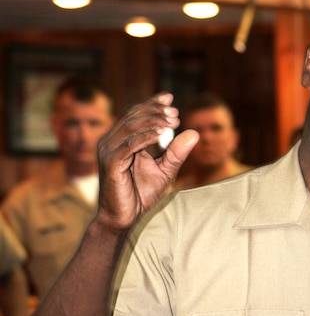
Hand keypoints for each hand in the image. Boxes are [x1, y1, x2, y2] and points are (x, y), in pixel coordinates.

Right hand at [96, 93, 198, 231]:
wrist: (124, 219)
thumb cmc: (141, 195)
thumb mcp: (165, 170)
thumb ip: (177, 152)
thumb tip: (195, 133)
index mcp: (121, 139)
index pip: (135, 114)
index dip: (151, 103)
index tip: (169, 97)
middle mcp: (111, 141)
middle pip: (133, 116)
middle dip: (155, 111)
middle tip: (175, 112)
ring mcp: (108, 151)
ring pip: (131, 127)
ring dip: (153, 121)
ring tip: (172, 120)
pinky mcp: (110, 163)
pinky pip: (129, 144)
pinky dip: (146, 137)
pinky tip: (162, 134)